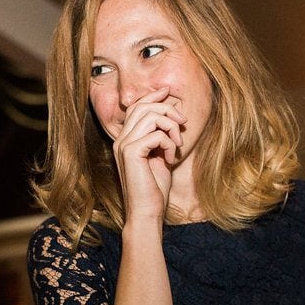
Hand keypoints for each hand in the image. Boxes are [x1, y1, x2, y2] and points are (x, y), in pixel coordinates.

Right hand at [111, 87, 186, 221]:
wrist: (147, 212)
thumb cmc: (155, 189)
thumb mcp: (160, 157)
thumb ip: (161, 137)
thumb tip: (171, 117)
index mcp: (125, 140)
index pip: (136, 107)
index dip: (153, 97)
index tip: (169, 92)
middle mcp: (121, 140)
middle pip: (143, 107)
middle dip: (168, 110)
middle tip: (183, 123)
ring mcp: (124, 145)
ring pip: (151, 116)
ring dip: (171, 126)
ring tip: (178, 144)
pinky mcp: (132, 153)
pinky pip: (156, 134)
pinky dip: (170, 144)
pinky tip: (171, 159)